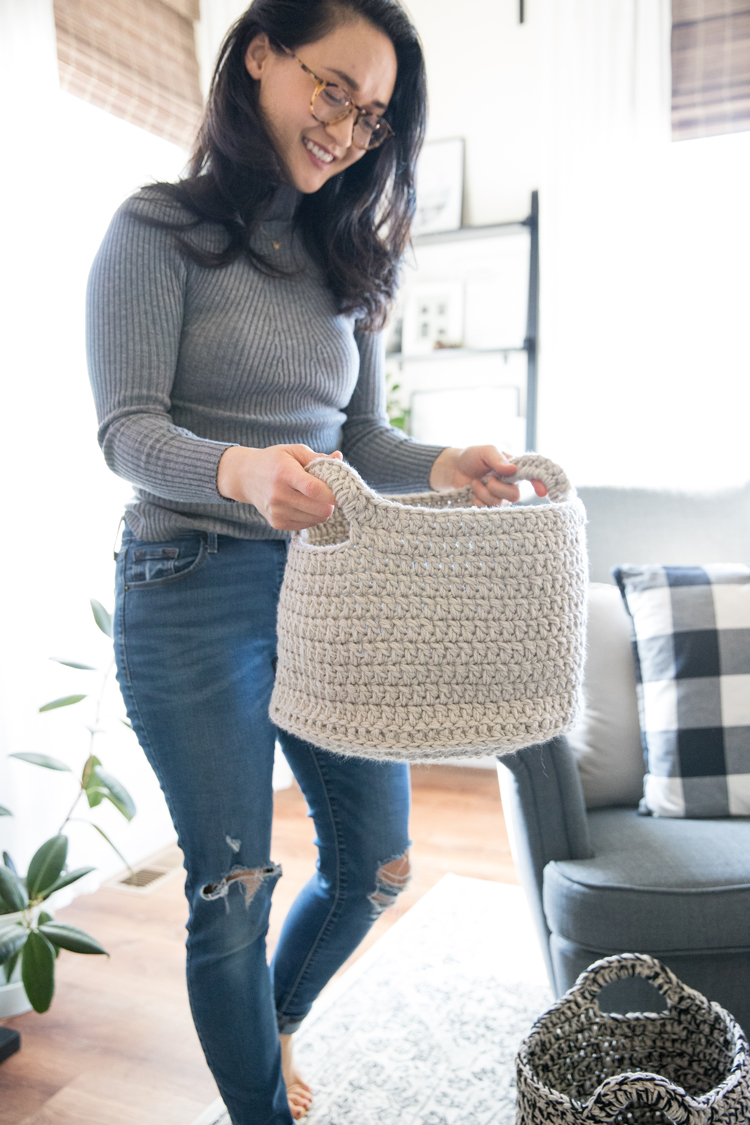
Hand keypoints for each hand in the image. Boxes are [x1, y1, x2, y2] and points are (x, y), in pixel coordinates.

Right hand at [217, 444, 341, 529]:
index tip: (345, 492)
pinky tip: (303, 504)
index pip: (314, 489)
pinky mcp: (277, 523)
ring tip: (313, 496)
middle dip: (330, 502)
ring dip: (321, 509)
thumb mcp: (293, 452)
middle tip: (328, 492)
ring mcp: (277, 512)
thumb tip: (339, 458)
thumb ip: (318, 457)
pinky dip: (311, 516)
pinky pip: (307, 524)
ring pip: (316, 519)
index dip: (333, 493)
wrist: (245, 477)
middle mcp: (279, 495)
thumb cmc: (274, 461)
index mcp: (284, 474)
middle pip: (319, 509)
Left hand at [429, 446, 547, 505]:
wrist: (453, 469)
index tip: (542, 492)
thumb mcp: (485, 451)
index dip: (540, 484)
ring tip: (475, 483)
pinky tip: (473, 492)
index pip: (532, 476)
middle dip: (497, 488)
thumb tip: (512, 470)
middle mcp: (511, 484)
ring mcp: (500, 497)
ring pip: (499, 503)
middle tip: (486, 478)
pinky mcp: (489, 506)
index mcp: (515, 469)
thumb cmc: (472, 457)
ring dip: (483, 493)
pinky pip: (487, 510)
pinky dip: (477, 501)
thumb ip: (498, 459)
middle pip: (515, 496)